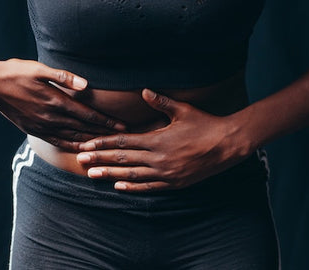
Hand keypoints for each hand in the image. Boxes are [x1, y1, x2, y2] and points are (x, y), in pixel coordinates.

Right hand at [0, 59, 125, 150]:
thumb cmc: (16, 72)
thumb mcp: (39, 69)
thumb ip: (64, 77)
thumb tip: (85, 85)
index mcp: (55, 101)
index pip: (87, 115)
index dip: (106, 122)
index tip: (122, 127)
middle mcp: (51, 117)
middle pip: (84, 129)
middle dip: (104, 134)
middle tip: (122, 140)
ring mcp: (42, 126)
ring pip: (72, 137)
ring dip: (91, 142)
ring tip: (107, 147)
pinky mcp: (34, 130)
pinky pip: (57, 142)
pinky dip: (71, 146)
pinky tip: (81, 149)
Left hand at [76, 89, 252, 191]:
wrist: (229, 144)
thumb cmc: (206, 124)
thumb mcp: (183, 110)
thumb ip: (161, 102)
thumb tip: (145, 90)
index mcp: (157, 139)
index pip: (123, 142)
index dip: (103, 143)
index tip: (87, 145)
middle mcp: (158, 158)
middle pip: (122, 159)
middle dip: (99, 159)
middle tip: (80, 160)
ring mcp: (166, 173)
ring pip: (132, 175)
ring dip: (110, 175)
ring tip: (92, 175)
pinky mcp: (174, 183)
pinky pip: (149, 187)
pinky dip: (133, 187)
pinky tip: (118, 187)